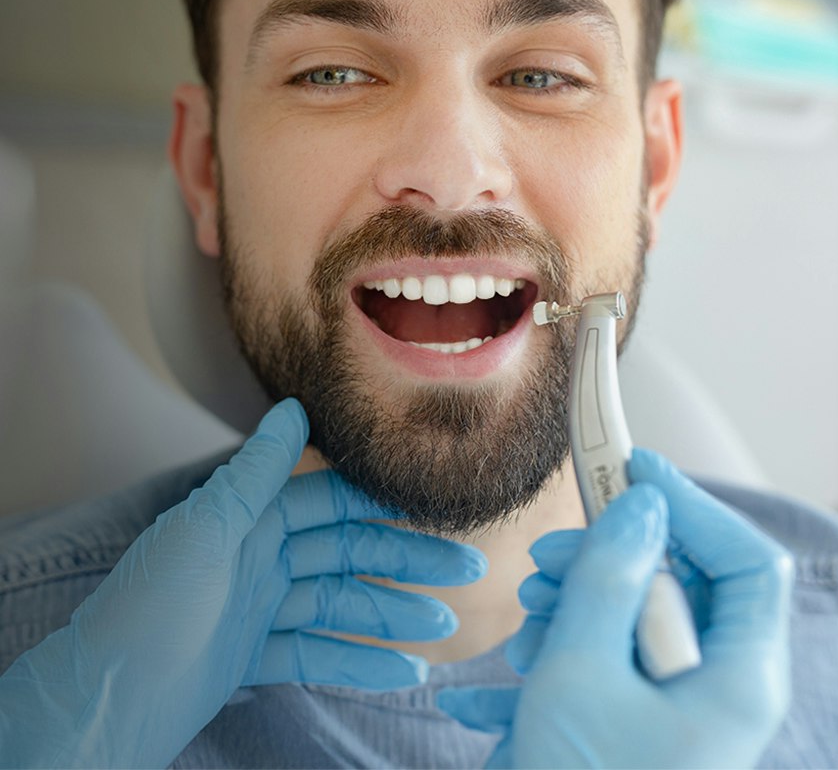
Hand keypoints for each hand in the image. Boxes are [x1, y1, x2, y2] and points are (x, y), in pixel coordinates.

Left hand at [0, 399, 484, 768]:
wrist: (97, 704)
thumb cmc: (148, 608)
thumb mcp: (207, 530)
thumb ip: (256, 472)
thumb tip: (293, 407)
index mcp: (250, 520)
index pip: (331, 502)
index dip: (382, 505)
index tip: (433, 508)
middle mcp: (261, 557)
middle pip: (349, 554)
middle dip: (407, 563)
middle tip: (466, 573)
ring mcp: (260, 608)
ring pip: (342, 604)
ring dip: (393, 615)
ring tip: (445, 629)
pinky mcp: (253, 655)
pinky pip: (318, 653)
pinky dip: (359, 662)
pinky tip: (403, 672)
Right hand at [439, 448, 792, 768]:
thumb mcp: (582, 674)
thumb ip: (611, 578)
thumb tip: (642, 503)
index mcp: (740, 681)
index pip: (749, 560)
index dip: (695, 504)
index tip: (632, 470)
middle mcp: (723, 694)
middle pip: (686, 585)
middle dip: (613, 562)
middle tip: (550, 560)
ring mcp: (682, 715)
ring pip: (640, 623)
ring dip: (577, 610)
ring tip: (523, 626)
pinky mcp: (642, 730)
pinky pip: (612, 667)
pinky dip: (563, 659)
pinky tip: (502, 686)